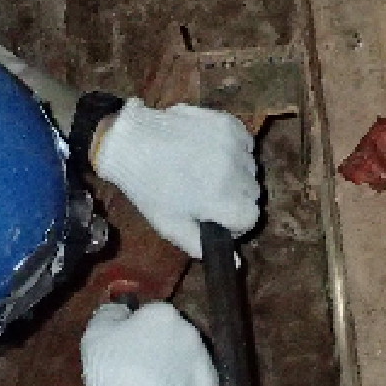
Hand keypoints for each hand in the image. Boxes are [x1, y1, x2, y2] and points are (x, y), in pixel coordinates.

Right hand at [80, 301, 219, 385]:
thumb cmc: (111, 369)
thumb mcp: (96, 332)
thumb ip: (111, 313)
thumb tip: (122, 310)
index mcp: (163, 314)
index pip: (151, 315)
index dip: (136, 330)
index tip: (126, 346)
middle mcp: (190, 332)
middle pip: (173, 336)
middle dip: (159, 348)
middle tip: (139, 369)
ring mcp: (204, 362)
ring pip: (187, 362)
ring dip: (175, 370)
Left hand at [93, 100, 261, 256]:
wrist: (132, 141)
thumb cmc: (149, 187)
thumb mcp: (170, 225)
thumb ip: (202, 245)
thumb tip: (237, 263)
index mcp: (219, 198)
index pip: (251, 217)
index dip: (234, 222)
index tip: (215, 216)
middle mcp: (233, 170)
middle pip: (252, 193)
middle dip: (234, 197)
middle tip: (206, 193)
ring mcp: (232, 144)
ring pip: (251, 168)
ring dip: (235, 173)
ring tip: (205, 171)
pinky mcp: (228, 123)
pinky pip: (246, 144)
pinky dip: (234, 150)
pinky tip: (210, 152)